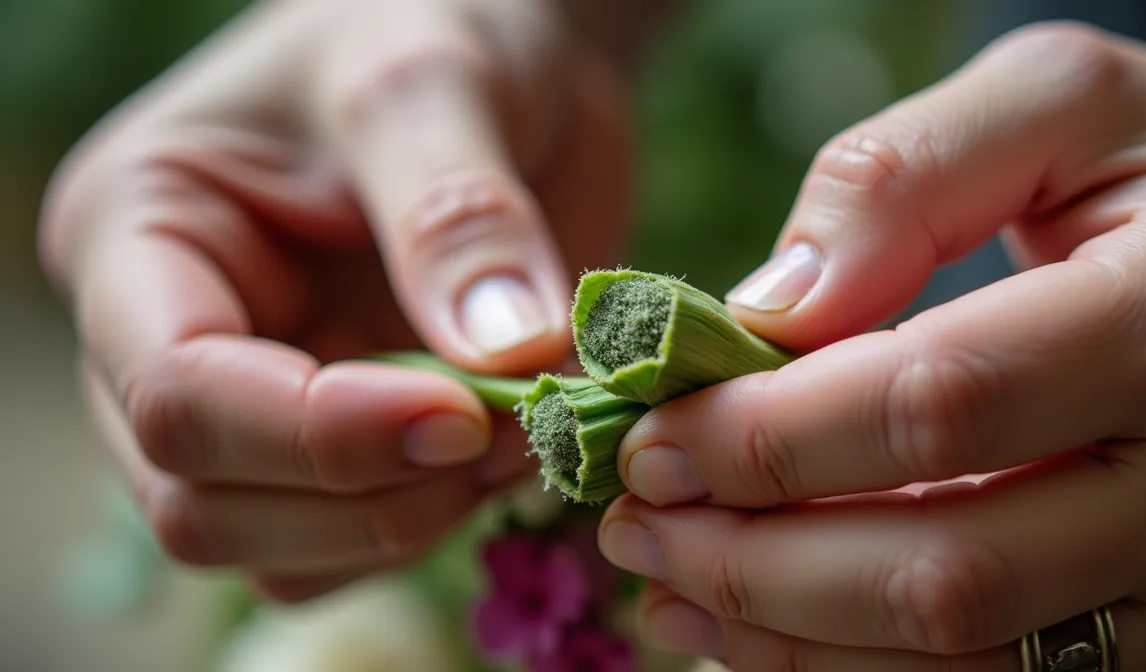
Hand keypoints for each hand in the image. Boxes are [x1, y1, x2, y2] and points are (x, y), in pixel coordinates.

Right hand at [39, 0, 628, 601]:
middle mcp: (168, 339)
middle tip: (505, 427)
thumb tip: (503, 356)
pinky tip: (503, 447)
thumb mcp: (432, 81)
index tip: (460, 412)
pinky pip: (350, 547)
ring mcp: (253, 402)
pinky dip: (431, 524)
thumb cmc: (432, 26)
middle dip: (364, 495)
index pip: (177, 393)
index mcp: (139, 236)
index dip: (315, 434)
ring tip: (516, 429)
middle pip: (204, 503)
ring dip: (405, 523)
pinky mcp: (334, 443)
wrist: (499, 53)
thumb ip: (456, 216)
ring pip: (276, 552)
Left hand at [599, 23, 1145, 669]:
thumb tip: (766, 311)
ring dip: (787, 641)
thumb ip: (902, 177)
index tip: (653, 432)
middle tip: (635, 520)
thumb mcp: (1057, 96)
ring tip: (668, 584)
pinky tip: (759, 632)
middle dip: (755, 563)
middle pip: (946, 571)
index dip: (770, 437)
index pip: (940, 403)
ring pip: (966, 662)